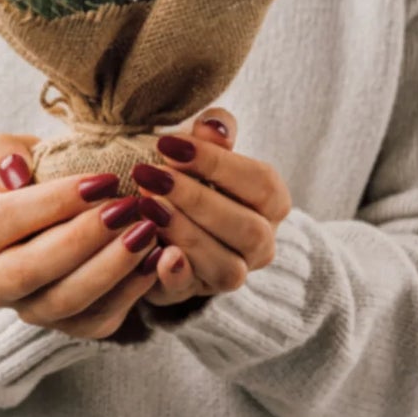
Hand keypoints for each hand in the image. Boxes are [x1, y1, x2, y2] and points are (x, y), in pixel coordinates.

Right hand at [0, 133, 163, 339]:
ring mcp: (31, 311)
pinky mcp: (71, 329)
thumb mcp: (19, 154)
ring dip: (111, 266)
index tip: (102, 180)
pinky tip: (157, 257)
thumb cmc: (38, 180)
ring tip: (147, 231)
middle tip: (128, 208)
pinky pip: (100, 318)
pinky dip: (132, 289)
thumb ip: (3, 152)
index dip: (54, 201)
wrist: (62, 219)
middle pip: (32, 269)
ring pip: (68, 300)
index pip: (5, 220)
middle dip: (84, 238)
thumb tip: (14, 173)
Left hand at [134, 108, 289, 308]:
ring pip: (226, 266)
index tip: (168, 145)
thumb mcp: (202, 151)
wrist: (167, 222)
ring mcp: (233, 273)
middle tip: (150, 174)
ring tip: (146, 205)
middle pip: (247, 228)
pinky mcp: (195, 292)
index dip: (217, 163)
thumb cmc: (191, 176)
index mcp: (271, 203)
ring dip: (184, 233)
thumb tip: (214, 124)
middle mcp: (262, 243)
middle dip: (196, 199)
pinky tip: (155, 253)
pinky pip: (190, 291)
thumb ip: (213, 135)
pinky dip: (175, 274)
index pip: (261, 183)